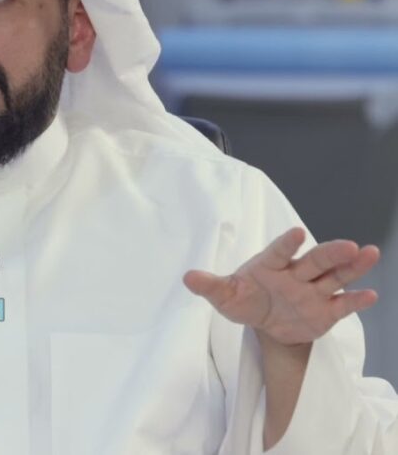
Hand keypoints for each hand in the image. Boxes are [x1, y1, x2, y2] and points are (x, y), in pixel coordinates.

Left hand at [183, 227, 380, 345]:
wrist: (267, 325)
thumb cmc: (245, 301)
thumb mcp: (225, 296)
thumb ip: (210, 286)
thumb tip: (188, 277)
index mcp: (270, 265)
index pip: (280, 252)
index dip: (288, 243)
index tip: (298, 233)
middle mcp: (296, 274)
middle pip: (316, 262)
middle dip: (331, 253)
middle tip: (349, 245)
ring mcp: (314, 292)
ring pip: (336, 277)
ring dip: (353, 267)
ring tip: (370, 253)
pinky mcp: (327, 310)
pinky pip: (343, 304)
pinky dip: (356, 300)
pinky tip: (370, 295)